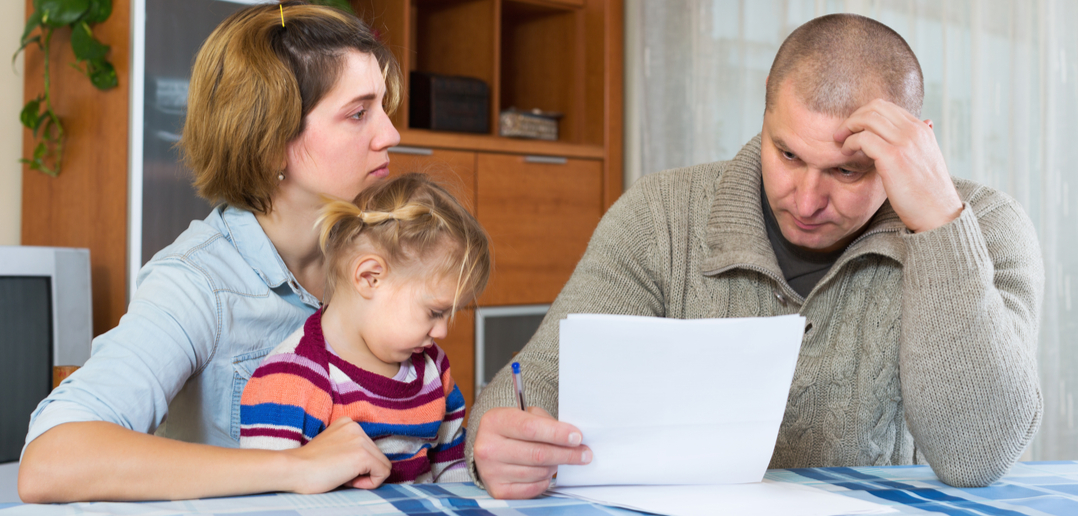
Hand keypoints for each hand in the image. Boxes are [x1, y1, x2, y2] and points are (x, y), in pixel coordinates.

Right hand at [283, 417, 391, 492]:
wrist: (293, 469)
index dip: (356, 464)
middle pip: (378, 456)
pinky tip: (347, 480)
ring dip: (364, 477)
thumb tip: (371, 464)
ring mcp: (361, 440)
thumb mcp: (334, 446)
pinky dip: (368, 483)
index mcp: (348, 423)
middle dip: (362, 470)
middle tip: (338, 472)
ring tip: (340, 474)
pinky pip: (382, 474)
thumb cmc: (308, 465)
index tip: (337, 466)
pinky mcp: (363, 455)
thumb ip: (350, 448)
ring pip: (382, 466)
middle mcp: (357, 427)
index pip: (369, 448)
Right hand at [473, 406, 591, 498]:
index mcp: (494, 422)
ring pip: (538, 472)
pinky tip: (545, 470)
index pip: (530, 428)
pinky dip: (545, 480)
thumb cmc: (512, 429)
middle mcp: (488, 448)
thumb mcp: (525, 415)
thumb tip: (573, 439)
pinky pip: (533, 487)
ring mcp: (491, 472)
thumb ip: (547, 422)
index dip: (557, 434)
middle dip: (566, 454)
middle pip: (537, 453)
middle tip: (583, 453)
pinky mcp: (498, 490)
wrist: (488, 447)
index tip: (577, 437)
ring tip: (557, 458)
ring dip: (555, 466)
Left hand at [833, 99, 962, 232]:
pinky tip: (846, 153)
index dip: (864, 114)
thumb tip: (927, 122)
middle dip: (853, 117)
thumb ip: (920, 141)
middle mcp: (914, 131)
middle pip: (875, 107)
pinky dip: (849, 143)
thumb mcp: (927, 158)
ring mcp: (905, 142)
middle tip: (841, 133)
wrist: (938, 214)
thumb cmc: (927, 192)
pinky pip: (863, 138)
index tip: (853, 129)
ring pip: (867, 118)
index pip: (886, 107)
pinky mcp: (893, 157)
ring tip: (841, 143)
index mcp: (921, 129)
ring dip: (848, 128)